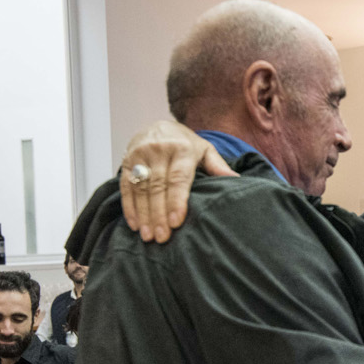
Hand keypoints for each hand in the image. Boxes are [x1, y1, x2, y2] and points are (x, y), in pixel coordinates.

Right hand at [120, 119, 236, 242]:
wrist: (157, 126)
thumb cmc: (184, 144)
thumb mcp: (204, 149)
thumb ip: (217, 165)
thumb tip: (237, 179)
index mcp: (181, 148)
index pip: (178, 178)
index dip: (177, 201)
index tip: (177, 222)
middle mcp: (159, 150)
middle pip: (158, 186)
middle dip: (159, 214)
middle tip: (162, 237)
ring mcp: (140, 155)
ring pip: (141, 189)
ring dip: (144, 214)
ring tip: (148, 236)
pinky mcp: (126, 162)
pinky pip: (126, 186)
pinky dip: (129, 207)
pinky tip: (135, 225)